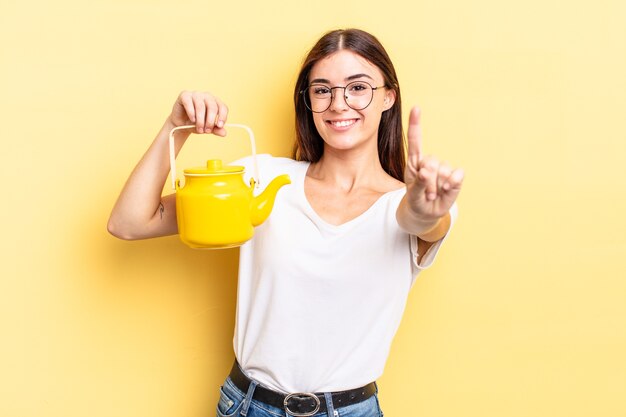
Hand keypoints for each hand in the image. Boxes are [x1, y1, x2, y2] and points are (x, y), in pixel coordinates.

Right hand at [168, 91, 228, 135]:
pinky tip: (192, 120)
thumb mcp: (207, 128)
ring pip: (201, 106)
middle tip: (207, 131)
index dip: (223, 116)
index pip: (222, 107)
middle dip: (210, 121)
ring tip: (199, 129)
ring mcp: (196, 94)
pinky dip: (191, 113)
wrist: (180, 124)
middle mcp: (207, 96)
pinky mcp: (184, 95)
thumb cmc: (196, 124)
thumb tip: (224, 133)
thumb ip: (216, 130)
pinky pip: (189, 103)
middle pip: (212, 106)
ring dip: (200, 120)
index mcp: (215, 102)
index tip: (220, 126)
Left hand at [405, 106, 463, 220]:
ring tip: (431, 195)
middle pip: (430, 160)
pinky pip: (457, 175)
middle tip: (424, 193)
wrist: (427, 212)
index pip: (415, 140)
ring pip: (443, 170)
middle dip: (426, 180)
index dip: (416, 124)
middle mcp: (429, 161)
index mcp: (414, 162)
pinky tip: (445, 191)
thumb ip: (418, 183)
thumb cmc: (417, 200)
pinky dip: (451, 185)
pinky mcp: (456, 176)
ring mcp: (443, 168)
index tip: (416, 108)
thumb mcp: (412, 195)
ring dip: (436, 187)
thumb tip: (427, 170)